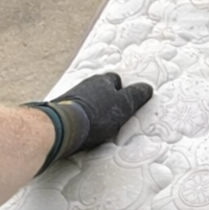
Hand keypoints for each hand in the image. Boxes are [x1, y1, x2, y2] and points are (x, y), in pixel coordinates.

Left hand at [32, 73, 152, 164]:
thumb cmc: (96, 116)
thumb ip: (136, 96)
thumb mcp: (123, 106)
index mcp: (103, 81)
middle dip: (107, 100)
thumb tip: (147, 88)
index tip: (126, 103)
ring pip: (88, 100)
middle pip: (101, 89)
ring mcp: (72, 96)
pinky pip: (76, 111)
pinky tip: (84, 129)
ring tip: (98, 125)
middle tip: (113, 115)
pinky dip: (81, 117)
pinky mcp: (61, 109)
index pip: (116, 80)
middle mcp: (86, 84)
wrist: (63, 127)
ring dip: (93, 109)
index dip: (123, 91)